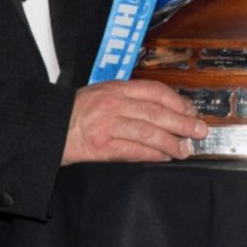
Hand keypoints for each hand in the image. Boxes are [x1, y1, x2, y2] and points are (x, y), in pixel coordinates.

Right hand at [62, 79, 207, 163]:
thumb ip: (127, 98)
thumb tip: (161, 109)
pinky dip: (151, 155)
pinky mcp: (101, 147)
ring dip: (171, 142)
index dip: (177, 101)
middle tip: (200, 131)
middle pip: (156, 112)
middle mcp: (114, 104)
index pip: (154, 91)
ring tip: (185, 149)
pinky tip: (163, 157)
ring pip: (148, 132)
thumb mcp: (101, 94)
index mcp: (116, 88)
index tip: (191, 110)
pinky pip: (133, 151)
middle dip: (182, 122)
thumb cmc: (74, 112)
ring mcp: (107, 125)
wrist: (46, 128)